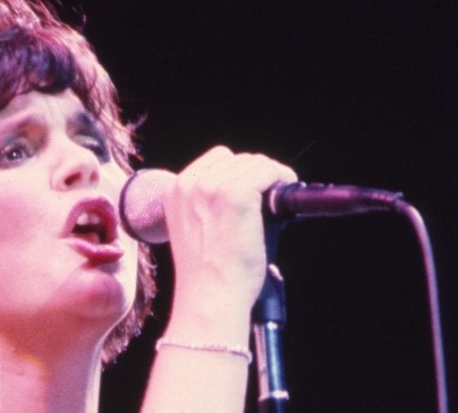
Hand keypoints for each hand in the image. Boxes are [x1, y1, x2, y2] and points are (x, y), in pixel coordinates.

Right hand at [163, 146, 298, 321]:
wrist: (210, 297)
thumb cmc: (208, 275)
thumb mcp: (196, 230)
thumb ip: (211, 205)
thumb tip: (252, 190)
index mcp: (174, 191)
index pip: (216, 160)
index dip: (239, 174)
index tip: (254, 189)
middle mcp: (189, 184)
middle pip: (237, 159)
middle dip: (257, 175)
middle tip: (270, 197)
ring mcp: (212, 187)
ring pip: (254, 163)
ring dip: (270, 178)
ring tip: (277, 199)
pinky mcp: (236, 195)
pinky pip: (268, 172)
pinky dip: (280, 180)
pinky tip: (283, 197)